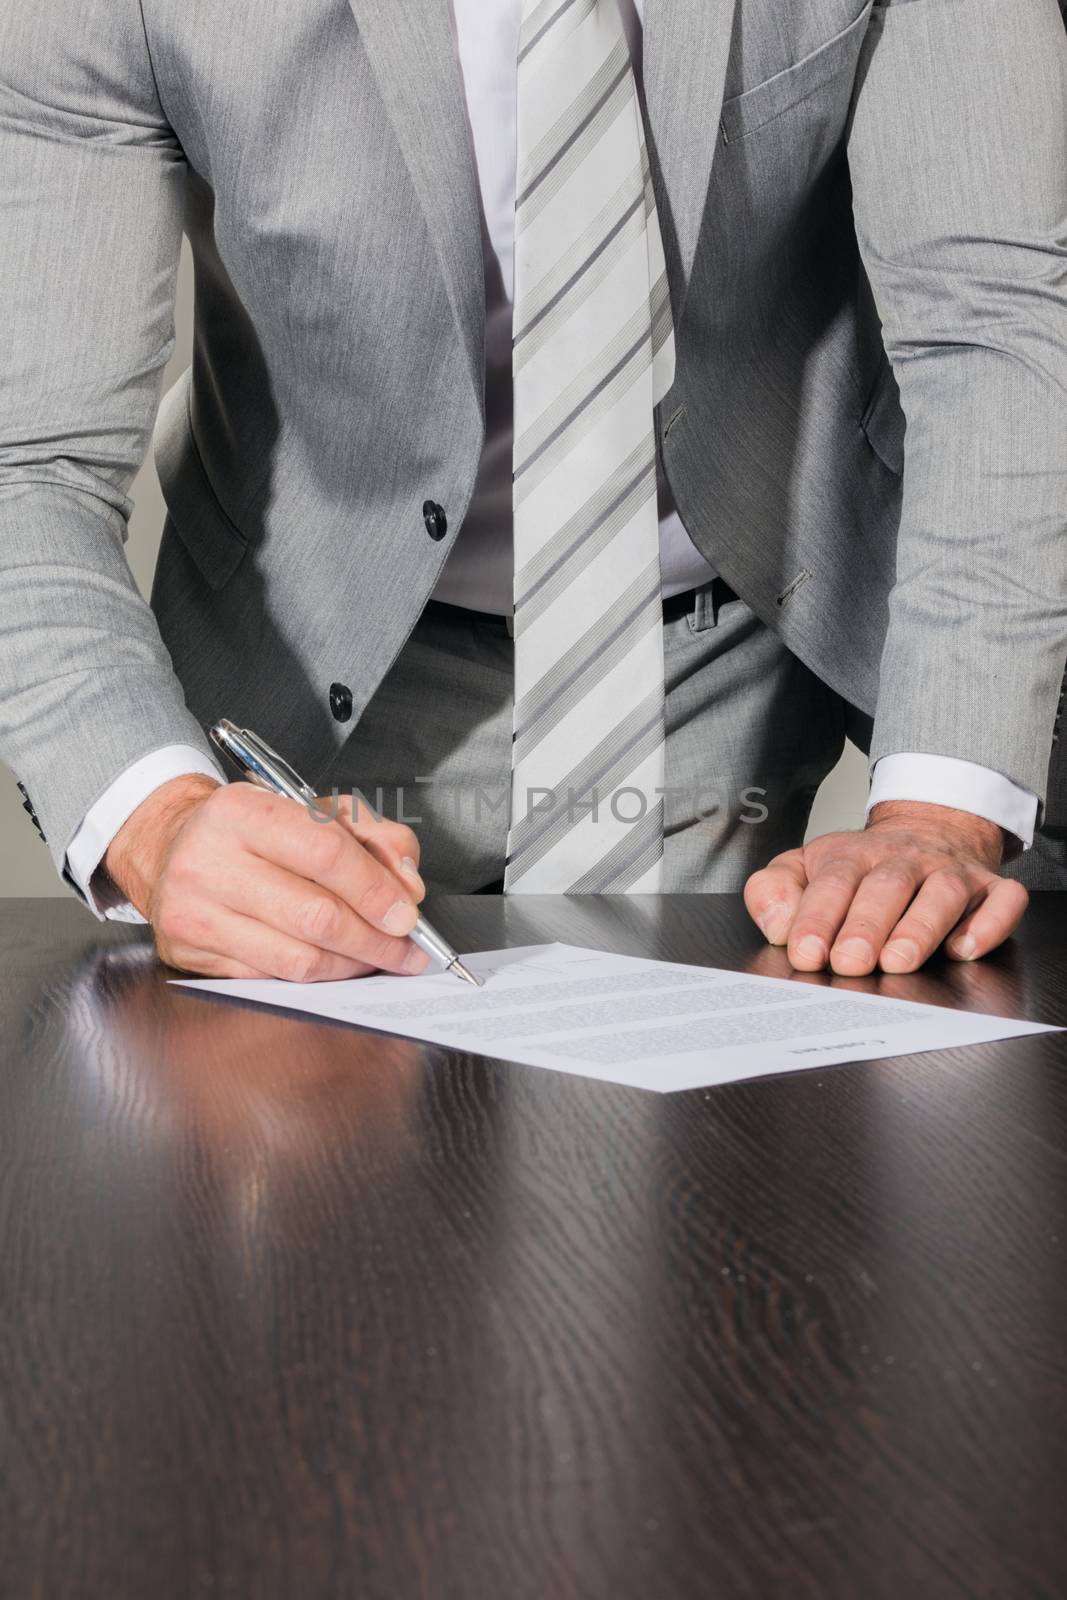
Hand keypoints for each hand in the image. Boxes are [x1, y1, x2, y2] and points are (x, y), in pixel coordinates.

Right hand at [102, 775, 428, 980]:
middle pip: (316, 915)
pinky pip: (272, 978)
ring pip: (298, 958)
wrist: (170, 846)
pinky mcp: (189, 952)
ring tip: (377, 958)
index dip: (376, 890)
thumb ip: (372, 836)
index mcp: (242, 811)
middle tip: (406, 949)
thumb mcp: (313, 811)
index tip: (408, 914)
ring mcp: (194, 912)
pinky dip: (316, 976)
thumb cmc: (252, 831)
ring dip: (352, 965)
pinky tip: (335, 965)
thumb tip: (406, 887)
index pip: (326, 853)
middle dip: (375, 939)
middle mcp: (209, 861)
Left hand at [743, 799, 1028, 974]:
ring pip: (942, 893)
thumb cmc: (859, 867)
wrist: (926, 832)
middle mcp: (904, 859)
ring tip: (899, 961)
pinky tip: (964, 949)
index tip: (805, 951)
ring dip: (921, 927)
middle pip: (886, 887)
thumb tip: (778, 925)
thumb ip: (774, 891)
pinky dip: (989, 924)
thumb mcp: (803, 868)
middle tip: (850, 963)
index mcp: (852, 855)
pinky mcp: (992, 889)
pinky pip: (1001, 901)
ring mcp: (951, 872)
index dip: (817, 917)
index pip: (832, 882)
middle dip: (866, 927)